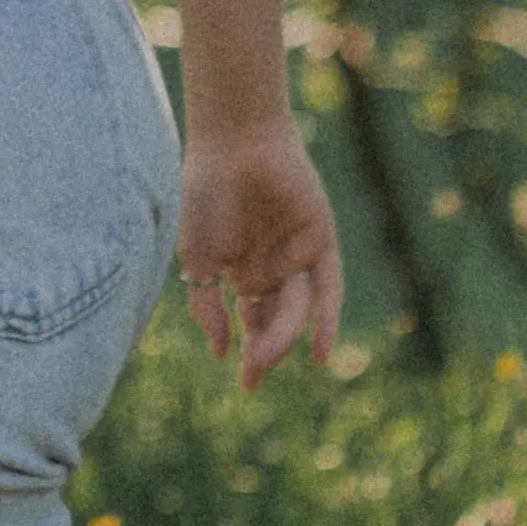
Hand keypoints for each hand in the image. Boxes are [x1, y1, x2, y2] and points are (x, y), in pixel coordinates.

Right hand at [179, 124, 343, 386]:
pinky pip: (329, 286)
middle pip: (275, 320)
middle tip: (252, 375)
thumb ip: (206, 306)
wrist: (232, 144)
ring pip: (296, 308)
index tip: (244, 382)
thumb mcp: (197, 257)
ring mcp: (297, 253)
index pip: (251, 321)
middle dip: (264, 350)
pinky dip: (327, 319)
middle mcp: (273, 265)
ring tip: (263, 356)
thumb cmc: (206, 195)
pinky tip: (321, 352)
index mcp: (242, 270)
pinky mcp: (320, 239)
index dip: (249, 351)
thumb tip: (221, 352)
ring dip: (282, 335)